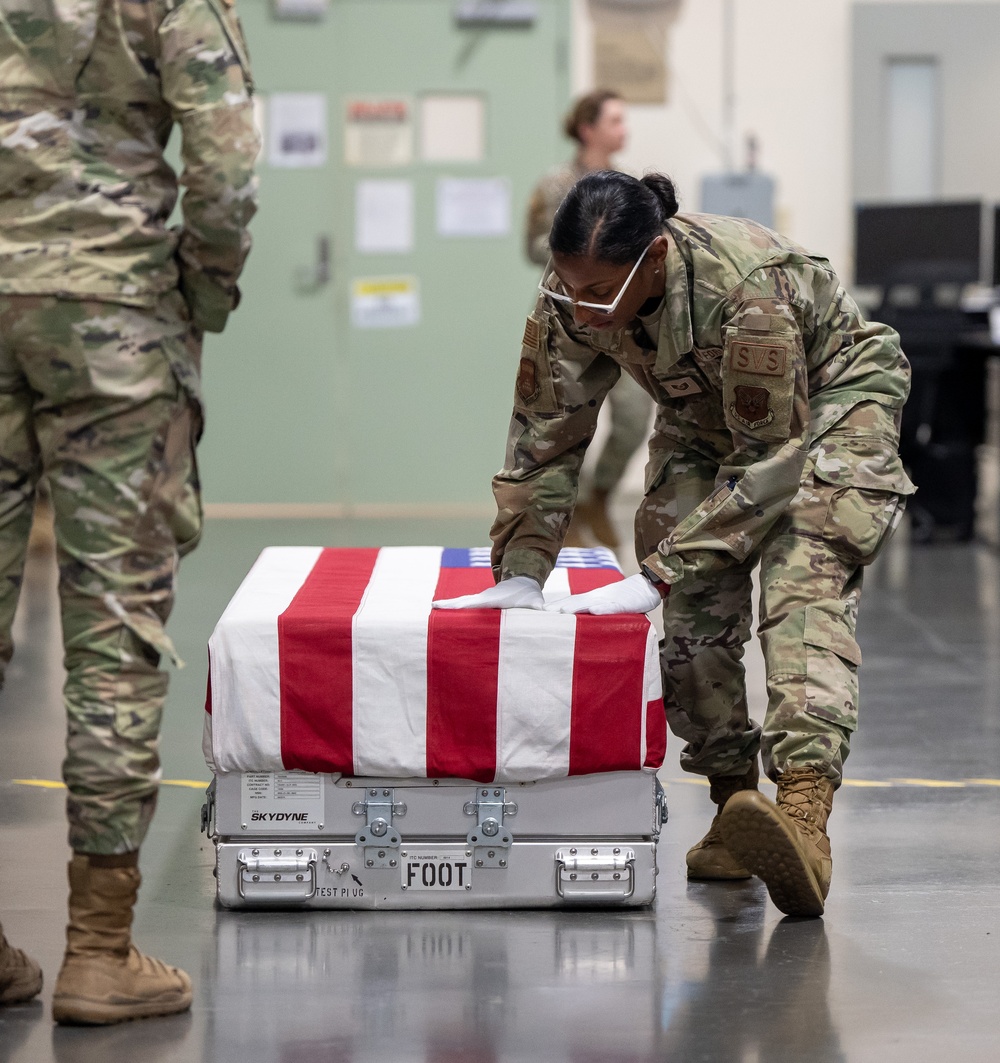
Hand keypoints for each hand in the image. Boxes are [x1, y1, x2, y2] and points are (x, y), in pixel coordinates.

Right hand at [431, 575, 543, 610]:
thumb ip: (538, 607)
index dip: (467, 605)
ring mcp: (479, 600)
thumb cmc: (528, 596)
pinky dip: (451, 607)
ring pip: (461, 603)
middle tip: (434, 606)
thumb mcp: (534, 601)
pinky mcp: (477, 603)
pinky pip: (462, 605)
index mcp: (494, 600)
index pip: (479, 603)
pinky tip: (438, 609)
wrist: (522, 584)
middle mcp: (484, 599)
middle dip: (450, 605)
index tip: (456, 607)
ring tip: (432, 607)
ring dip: (447, 606)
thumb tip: (545, 611)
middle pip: (464, 603)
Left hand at [544, 573, 663, 614]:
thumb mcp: (604, 605)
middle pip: (574, 602)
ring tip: (562, 612)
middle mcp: (596, 598)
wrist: (645, 587)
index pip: (569, 603)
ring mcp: (608, 600)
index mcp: (590, 599)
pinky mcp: (622, 604)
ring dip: (575, 607)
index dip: (554, 607)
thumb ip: (591, 612)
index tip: (538, 613)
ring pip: (589, 603)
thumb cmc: (624, 598)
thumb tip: (576, 624)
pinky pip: (612, 607)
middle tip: (541, 614)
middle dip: (557, 608)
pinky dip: (602, 609)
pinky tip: (593, 611)